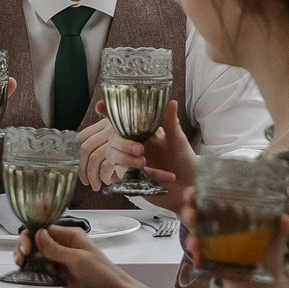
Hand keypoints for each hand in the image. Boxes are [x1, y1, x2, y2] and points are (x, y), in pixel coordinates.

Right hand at [16, 223, 142, 287]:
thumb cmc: (104, 275)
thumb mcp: (77, 260)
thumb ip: (56, 249)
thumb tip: (38, 235)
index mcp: (71, 236)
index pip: (44, 230)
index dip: (31, 237)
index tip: (25, 249)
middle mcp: (65, 247)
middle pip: (38, 242)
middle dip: (26, 248)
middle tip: (21, 259)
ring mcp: (63, 261)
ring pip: (39, 256)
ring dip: (29, 260)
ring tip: (23, 266)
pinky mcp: (61, 275)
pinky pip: (43, 270)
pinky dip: (35, 272)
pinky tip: (30, 274)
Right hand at [81, 99, 197, 196]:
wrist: (188, 184)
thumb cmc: (183, 159)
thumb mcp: (178, 140)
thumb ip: (171, 123)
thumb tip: (171, 102)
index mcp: (141, 131)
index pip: (121, 119)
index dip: (108, 112)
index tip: (100, 106)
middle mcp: (132, 144)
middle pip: (113, 139)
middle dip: (123, 144)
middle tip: (140, 149)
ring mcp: (129, 161)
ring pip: (113, 157)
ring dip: (126, 159)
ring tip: (144, 163)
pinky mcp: (131, 178)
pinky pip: (126, 175)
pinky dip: (146, 176)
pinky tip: (165, 176)